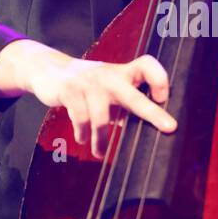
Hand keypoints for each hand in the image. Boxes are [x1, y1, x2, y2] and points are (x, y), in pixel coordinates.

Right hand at [0, 41, 176, 158]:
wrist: (48, 69)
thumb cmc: (87, 85)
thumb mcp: (109, 88)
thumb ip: (126, 103)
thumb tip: (146, 130)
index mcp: (122, 73)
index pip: (147, 66)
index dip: (159, 79)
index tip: (163, 98)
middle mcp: (108, 76)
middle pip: (133, 96)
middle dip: (152, 113)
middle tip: (168, 127)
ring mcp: (89, 83)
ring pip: (101, 118)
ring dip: (101, 140)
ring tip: (100, 153)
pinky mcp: (69, 90)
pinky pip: (81, 119)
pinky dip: (83, 133)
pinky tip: (82, 139)